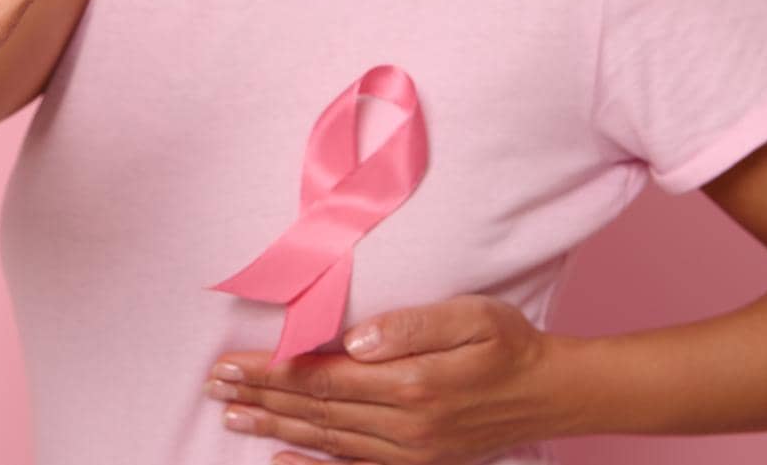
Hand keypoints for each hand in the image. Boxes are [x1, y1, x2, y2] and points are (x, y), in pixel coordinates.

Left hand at [204, 294, 574, 464]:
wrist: (552, 393)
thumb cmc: (509, 343)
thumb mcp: (470, 316)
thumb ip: (411, 326)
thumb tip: (354, 339)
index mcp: (411, 383)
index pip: (321, 377)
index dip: (272, 371)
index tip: (230, 363)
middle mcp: (404, 425)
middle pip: (315, 411)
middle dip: (260, 397)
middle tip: (214, 387)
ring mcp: (410, 451)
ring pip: (326, 440)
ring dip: (274, 427)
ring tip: (231, 417)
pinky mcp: (417, 464)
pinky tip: (279, 460)